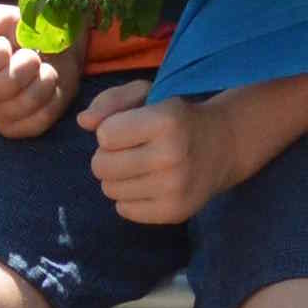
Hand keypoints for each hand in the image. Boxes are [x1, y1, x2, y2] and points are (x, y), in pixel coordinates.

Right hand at [0, 4, 76, 141]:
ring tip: (43, 68)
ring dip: (43, 79)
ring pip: (24, 103)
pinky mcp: (16, 130)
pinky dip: (51, 96)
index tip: (7, 43)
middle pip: (2, 86)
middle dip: (26, 64)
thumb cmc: (20, 33)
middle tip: (32, 55)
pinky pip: (40, 118)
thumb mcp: (2, 20)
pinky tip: (46, 85)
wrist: (52, 48)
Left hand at [81, 80, 230, 227]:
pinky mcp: (174, 212)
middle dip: (107, 156)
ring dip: (117, 178)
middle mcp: (172, 156)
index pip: (105, 135)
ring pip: (109, 190)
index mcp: (166, 121)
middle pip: (101, 166)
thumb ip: (110, 100)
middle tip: (129, 151)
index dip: (111, 130)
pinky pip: (124, 210)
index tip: (129, 129)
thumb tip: (83, 121)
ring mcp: (175, 188)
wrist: (223, 147)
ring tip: (139, 167)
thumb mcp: (146, 95)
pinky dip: (129, 198)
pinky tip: (148, 185)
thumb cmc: (176, 118)